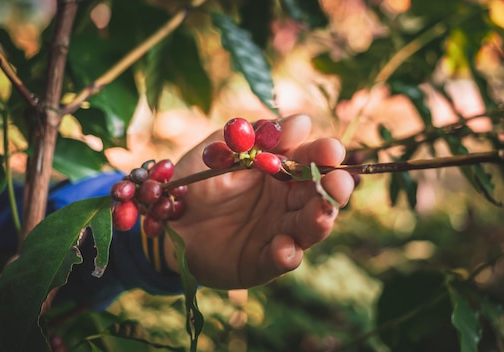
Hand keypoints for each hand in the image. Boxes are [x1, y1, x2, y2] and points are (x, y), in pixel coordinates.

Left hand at [168, 114, 354, 288]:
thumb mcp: (219, 152)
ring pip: (309, 228)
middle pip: (320, 195)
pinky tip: (284, 247)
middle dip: (334, 188)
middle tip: (338, 181)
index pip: (310, 160)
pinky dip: (286, 255)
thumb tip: (302, 122)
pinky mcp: (262, 262)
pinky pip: (280, 260)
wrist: (165, 222)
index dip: (324, 154)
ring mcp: (278, 233)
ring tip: (321, 212)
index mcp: (280, 172)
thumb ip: (255, 137)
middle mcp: (286, 203)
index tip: (332, 150)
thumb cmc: (194, 182)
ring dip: (319, 220)